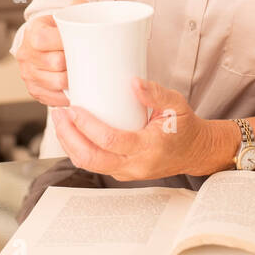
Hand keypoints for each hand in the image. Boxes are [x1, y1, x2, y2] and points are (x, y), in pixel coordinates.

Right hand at [15, 0, 90, 107]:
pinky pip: (52, 98)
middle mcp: (25, 54)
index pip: (44, 39)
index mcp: (32, 32)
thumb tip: (82, 5)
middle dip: (75, 63)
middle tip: (89, 60)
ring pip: (56, 83)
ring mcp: (28, 74)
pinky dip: (67, 96)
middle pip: (55, 63)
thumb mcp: (64, 15)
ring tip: (85, 75)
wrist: (43, 44)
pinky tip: (76, 89)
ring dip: (73, 81)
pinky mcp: (34, 90)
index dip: (64, 43)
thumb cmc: (58, 30)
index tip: (81, 43)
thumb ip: (76, 8)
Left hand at [53, 77, 231, 180]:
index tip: (74, 109)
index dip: (87, 126)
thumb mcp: (176, 104)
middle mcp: (136, 165)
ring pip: (89, 164)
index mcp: (150, 148)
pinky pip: (94, 164)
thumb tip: (132, 82)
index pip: (110, 141)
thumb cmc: (184, 126)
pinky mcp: (121, 173)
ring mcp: (127, 172)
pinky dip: (78, 149)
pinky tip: (72, 132)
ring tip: (60, 121)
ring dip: (69, 143)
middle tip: (59, 114)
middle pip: (91, 158)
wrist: (194, 151)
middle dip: (69, 136)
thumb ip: (155, 93)